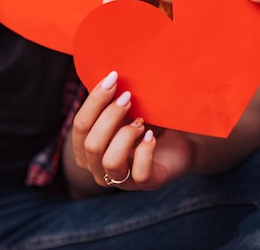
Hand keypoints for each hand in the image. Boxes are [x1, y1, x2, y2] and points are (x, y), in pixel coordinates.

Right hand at [71, 70, 193, 190]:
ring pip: (110, 161)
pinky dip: (145, 150)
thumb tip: (105, 75)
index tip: (113, 77)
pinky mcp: (145, 184)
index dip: (94, 101)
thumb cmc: (146, 122)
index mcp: (85, 149)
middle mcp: (98, 168)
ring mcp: (121, 180)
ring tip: (140, 122)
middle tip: (129, 97)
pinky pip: (139, 173)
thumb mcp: (124, 111)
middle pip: (91, 144)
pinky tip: (151, 136)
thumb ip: (108, 100)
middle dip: (110, 116)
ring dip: (125, 135)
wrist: (180, 141)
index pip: (79, 126)